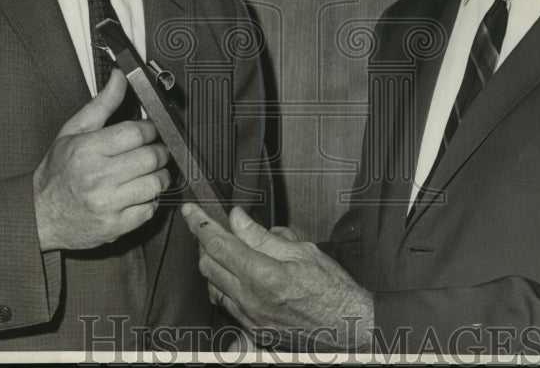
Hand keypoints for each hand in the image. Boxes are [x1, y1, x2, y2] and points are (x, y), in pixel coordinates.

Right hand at [33, 68, 170, 250]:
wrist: (40, 214)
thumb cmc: (58, 171)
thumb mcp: (74, 131)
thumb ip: (102, 103)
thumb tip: (121, 77)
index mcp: (87, 150)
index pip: (137, 132)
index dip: (149, 128)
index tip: (148, 131)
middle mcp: (98, 177)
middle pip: (151, 157)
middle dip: (159, 151)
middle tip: (153, 151)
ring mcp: (107, 204)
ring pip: (156, 183)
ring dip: (159, 176)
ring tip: (147, 172)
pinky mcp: (115, 226)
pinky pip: (149, 210)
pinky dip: (150, 200)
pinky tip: (137, 194)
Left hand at [182, 203, 372, 351]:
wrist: (348, 327)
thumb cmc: (332, 288)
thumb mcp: (302, 251)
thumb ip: (263, 236)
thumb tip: (237, 218)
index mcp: (264, 276)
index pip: (219, 244)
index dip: (201, 224)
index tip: (191, 210)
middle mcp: (251, 301)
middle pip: (208, 265)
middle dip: (203, 240)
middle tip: (207, 223)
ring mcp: (250, 318)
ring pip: (212, 285)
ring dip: (211, 262)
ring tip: (220, 245)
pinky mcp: (253, 329)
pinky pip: (225, 303)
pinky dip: (222, 283)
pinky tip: (232, 272)